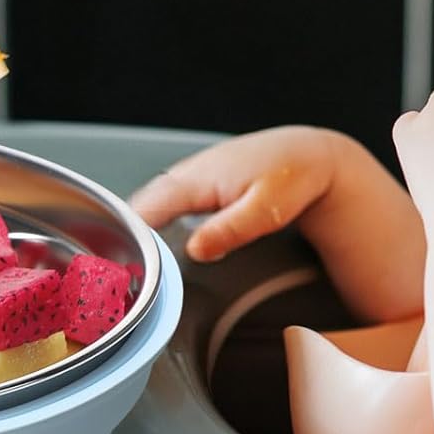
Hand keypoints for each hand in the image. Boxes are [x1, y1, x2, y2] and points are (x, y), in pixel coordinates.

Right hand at [130, 126, 343, 261]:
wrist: (303, 154)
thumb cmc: (289, 177)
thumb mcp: (265, 211)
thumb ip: (229, 230)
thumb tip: (195, 250)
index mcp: (196, 179)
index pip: (146, 210)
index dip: (133, 241)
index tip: (131, 270)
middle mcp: (185, 173)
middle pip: (139, 208)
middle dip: (130, 239)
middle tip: (132, 278)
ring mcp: (186, 174)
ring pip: (148, 203)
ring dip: (139, 230)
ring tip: (140, 267)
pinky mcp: (192, 180)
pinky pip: (161, 201)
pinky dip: (153, 221)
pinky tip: (159, 244)